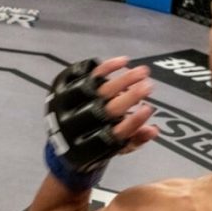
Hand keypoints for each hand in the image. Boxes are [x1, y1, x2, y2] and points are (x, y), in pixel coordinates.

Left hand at [43, 57, 156, 190]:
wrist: (57, 137)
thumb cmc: (92, 142)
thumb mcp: (113, 148)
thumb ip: (134, 140)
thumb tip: (153, 130)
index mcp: (90, 145)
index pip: (115, 134)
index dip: (133, 122)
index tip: (149, 109)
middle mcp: (77, 125)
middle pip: (108, 109)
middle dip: (131, 97)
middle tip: (149, 86)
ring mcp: (67, 104)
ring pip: (98, 89)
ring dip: (123, 79)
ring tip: (143, 72)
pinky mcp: (61, 88)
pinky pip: (85, 74)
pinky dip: (105, 68)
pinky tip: (123, 62)